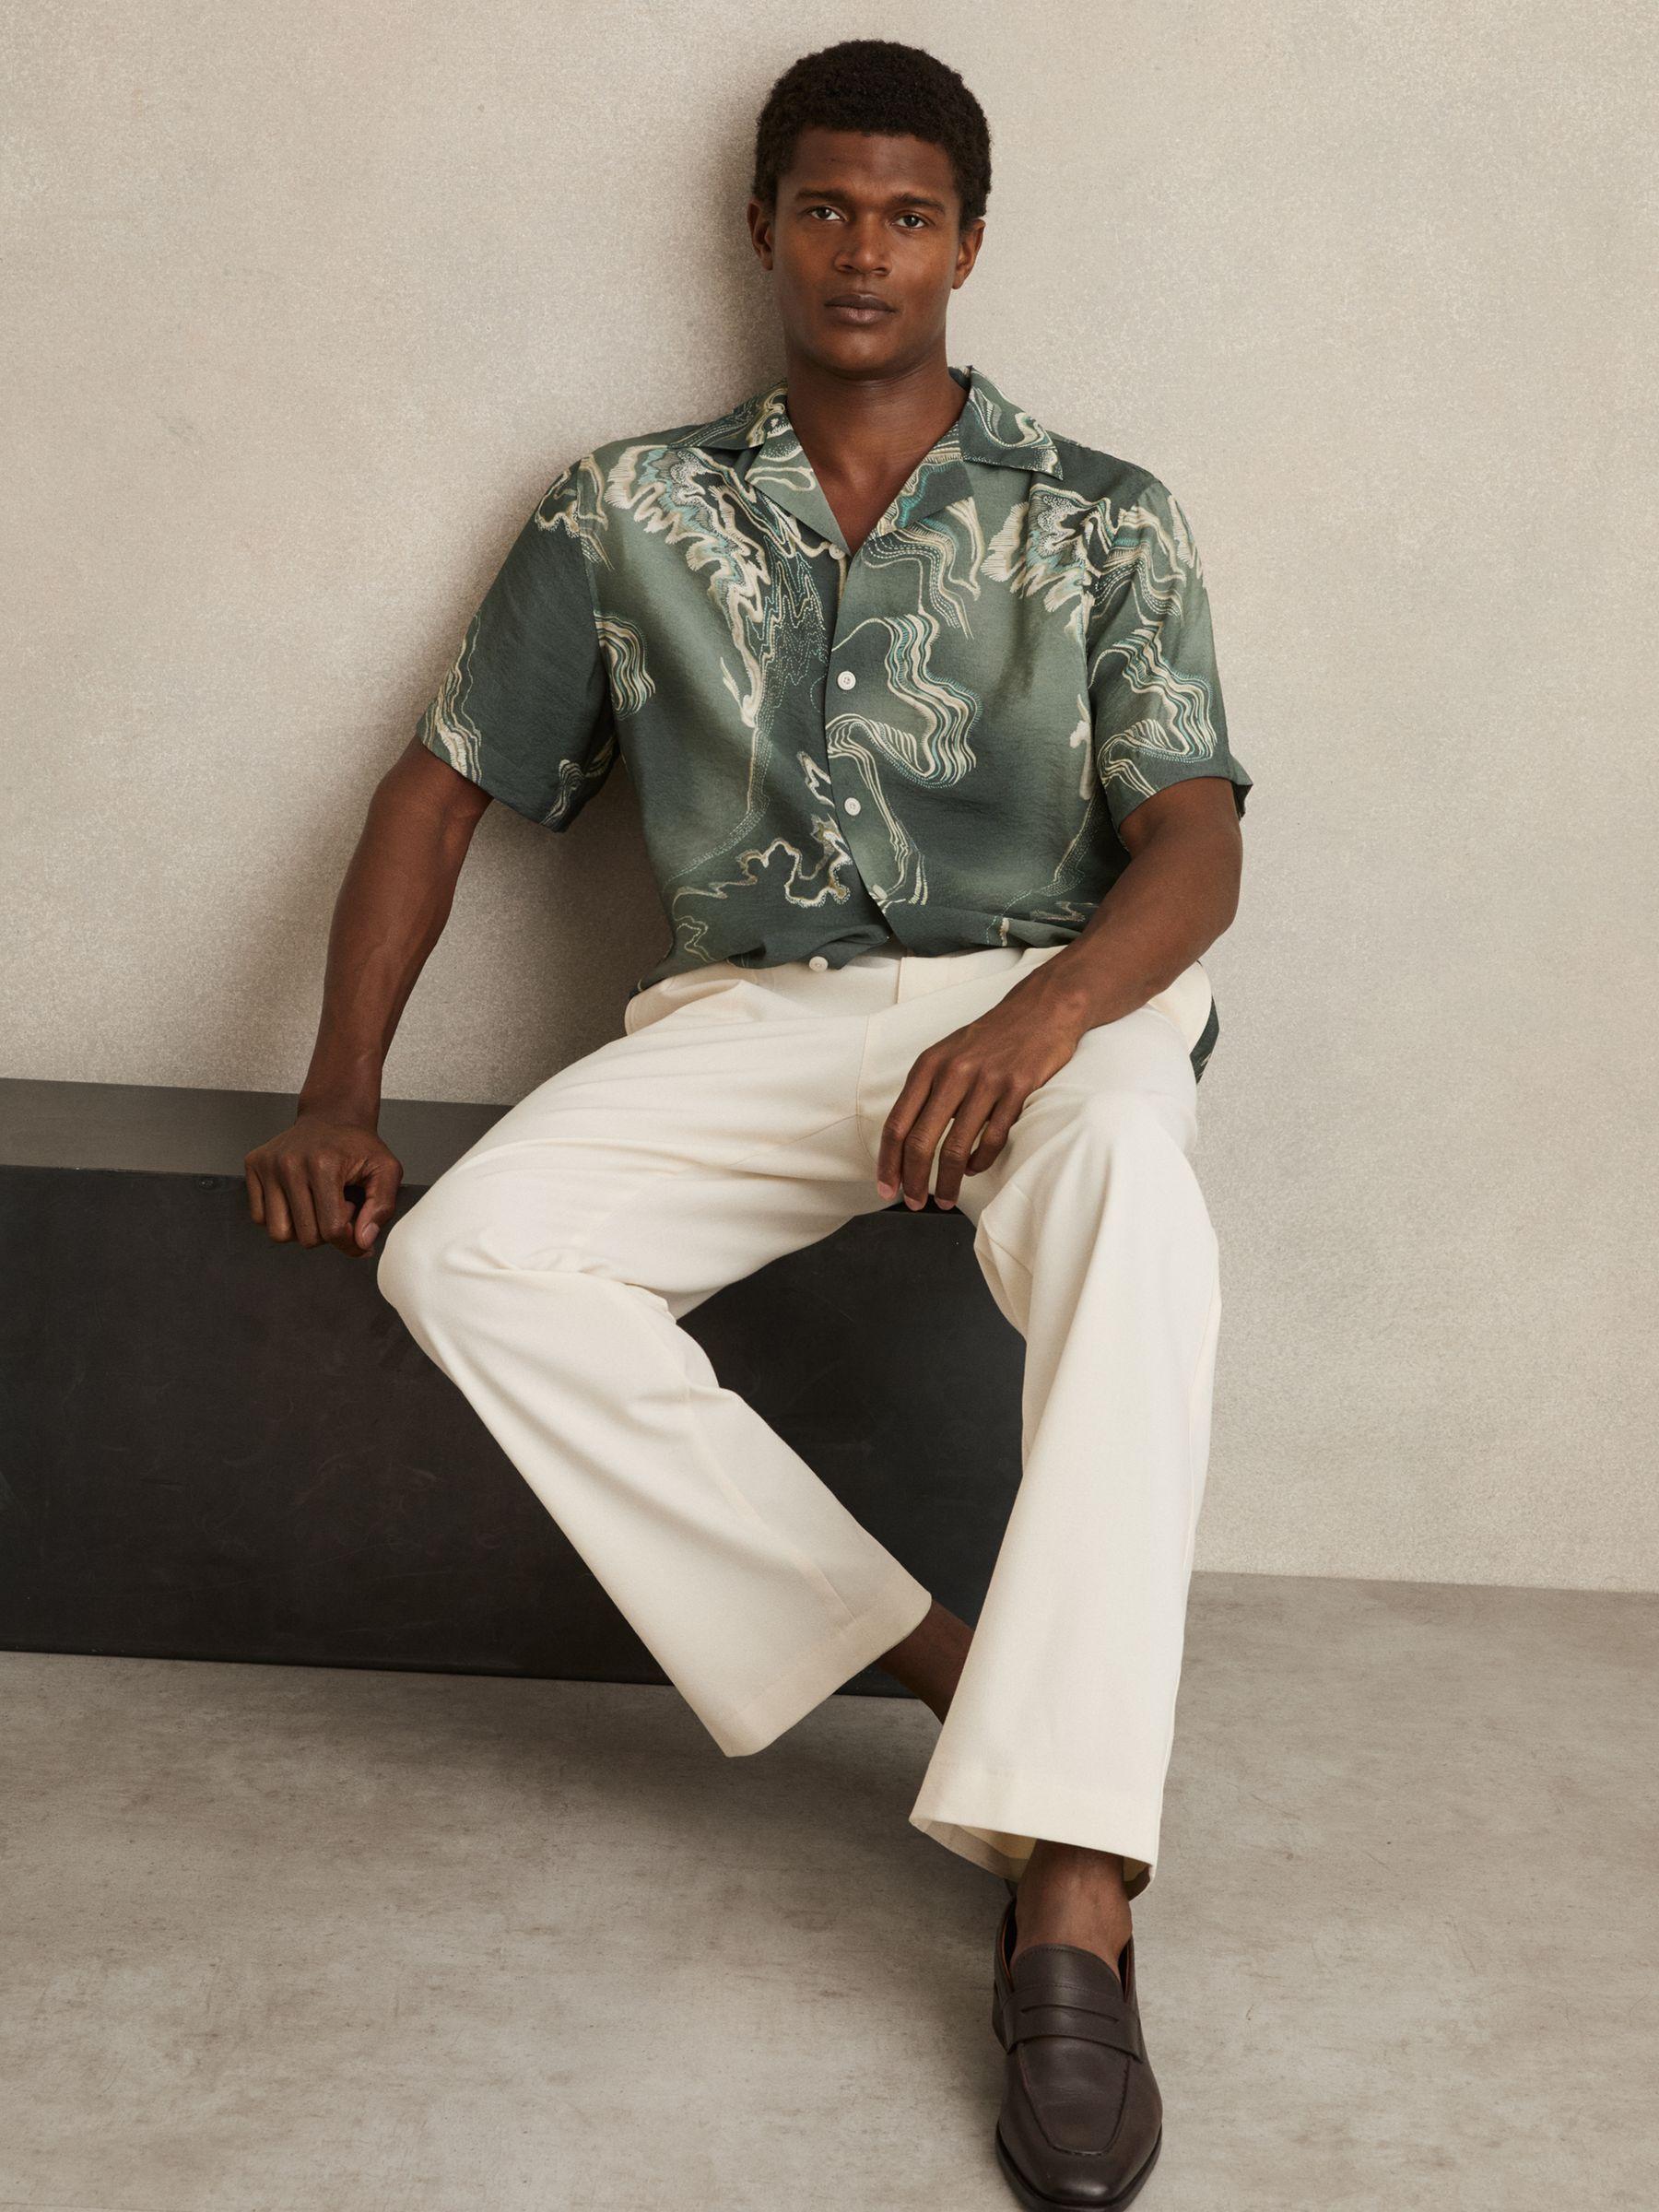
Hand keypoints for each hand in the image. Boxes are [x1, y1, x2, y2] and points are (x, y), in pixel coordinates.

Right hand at [244, 1113, 403, 1257]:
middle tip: (338, 1208)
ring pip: (279, 1233)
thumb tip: (362, 1242)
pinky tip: (299, 1200)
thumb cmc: (357, 1145)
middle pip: (306, 1237)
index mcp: (324, 1165)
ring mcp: (267, 1165)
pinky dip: (281, 1218)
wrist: (332, 1116)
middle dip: (327, 1234)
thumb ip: (382, 1208)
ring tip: (317, 1206)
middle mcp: (290, 1164)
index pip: (332, 1229)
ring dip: (302, 1229)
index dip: (349, 1240)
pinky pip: (259, 1217)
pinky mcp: (253, 1166)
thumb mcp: (387, 1170)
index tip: (357, 1229)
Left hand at [874, 977, 1088, 1210]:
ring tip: (946, 1198)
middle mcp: (952, 1073)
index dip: (888, 1162)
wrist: (1040, 1009)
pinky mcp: (1017, 1089)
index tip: (886, 1188)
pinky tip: (974, 1168)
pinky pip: (992, 1138)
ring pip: (956, 1147)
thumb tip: (905, 1140)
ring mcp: (986, 1081)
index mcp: (928, 1066)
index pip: (897, 1123)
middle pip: (921, 1141)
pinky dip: (980, 1161)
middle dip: (914, 1180)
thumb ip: (926, 1090)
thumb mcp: (947, 1054)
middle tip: (916, 1202)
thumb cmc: (990, 1038)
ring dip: (948, 1181)